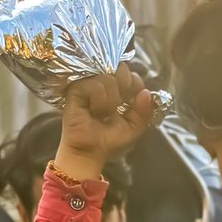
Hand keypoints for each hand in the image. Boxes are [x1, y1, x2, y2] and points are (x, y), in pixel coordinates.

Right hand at [56, 64, 154, 180]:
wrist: (90, 152)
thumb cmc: (109, 140)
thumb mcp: (134, 127)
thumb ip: (145, 111)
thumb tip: (145, 92)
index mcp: (118, 88)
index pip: (132, 74)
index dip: (135, 85)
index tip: (130, 102)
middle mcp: (103, 82)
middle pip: (121, 68)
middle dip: (124, 89)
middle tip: (117, 106)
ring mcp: (89, 83)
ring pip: (109, 79)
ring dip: (110, 102)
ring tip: (101, 114)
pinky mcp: (76, 88)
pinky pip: (95, 86)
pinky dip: (98, 102)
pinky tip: (92, 112)